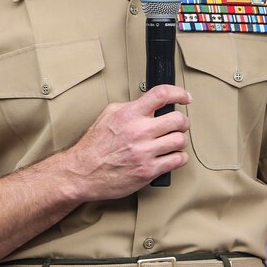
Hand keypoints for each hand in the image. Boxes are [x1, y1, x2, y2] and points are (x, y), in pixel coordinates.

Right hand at [62, 84, 191, 199]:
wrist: (82, 173)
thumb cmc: (94, 146)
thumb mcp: (108, 115)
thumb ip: (131, 107)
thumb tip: (151, 103)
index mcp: (129, 114)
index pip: (162, 95)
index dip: (179, 93)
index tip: (185, 97)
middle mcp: (139, 132)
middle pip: (178, 120)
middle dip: (182, 122)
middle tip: (179, 124)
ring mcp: (144, 152)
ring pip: (180, 140)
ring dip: (180, 140)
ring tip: (172, 141)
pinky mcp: (148, 171)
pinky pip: (177, 160)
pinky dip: (179, 157)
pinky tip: (172, 156)